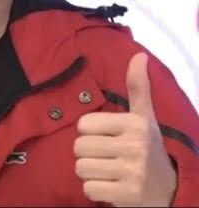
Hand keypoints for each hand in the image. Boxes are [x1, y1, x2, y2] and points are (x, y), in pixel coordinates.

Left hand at [73, 52, 176, 206]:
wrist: (169, 191)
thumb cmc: (148, 147)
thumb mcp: (144, 116)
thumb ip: (138, 87)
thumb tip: (139, 55)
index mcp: (135, 124)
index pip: (83, 125)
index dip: (89, 132)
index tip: (105, 136)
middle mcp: (135, 147)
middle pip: (79, 147)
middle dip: (87, 153)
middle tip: (105, 156)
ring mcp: (132, 173)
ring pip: (81, 168)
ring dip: (90, 172)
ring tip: (107, 170)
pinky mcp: (128, 196)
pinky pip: (89, 189)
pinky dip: (95, 190)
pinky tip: (111, 186)